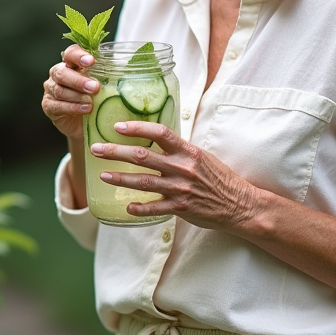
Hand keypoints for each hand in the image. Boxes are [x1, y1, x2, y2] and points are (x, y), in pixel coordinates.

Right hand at [41, 44, 99, 141]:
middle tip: (95, 87)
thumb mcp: (104, 86)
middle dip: (79, 80)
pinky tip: (85, 110)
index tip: (91, 61)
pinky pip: (57, 105)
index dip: (79, 55)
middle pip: (62, 72)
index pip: (71, 53)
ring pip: (60, 90)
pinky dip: (72, 107)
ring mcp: (51, 90)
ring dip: (77, 96)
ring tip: (91, 103)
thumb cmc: (97, 100)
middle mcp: (58, 74)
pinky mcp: (49, 106)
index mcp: (72, 64)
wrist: (87, 125)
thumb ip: (108, 76)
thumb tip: (125, 68)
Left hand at [89, 120, 263, 231]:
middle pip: (143, 156)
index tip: (117, 126)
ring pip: (144, 182)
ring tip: (102, 175)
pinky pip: (154, 208)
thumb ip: (179, 149)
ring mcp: (180, 188)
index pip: (159, 133)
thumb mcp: (202, 156)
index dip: (137, 128)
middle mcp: (182, 167)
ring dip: (120, 178)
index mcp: (188, 151)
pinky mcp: (180, 208)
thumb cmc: (220, 178)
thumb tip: (156, 139)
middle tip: (97, 149)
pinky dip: (139, 208)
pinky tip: (126, 206)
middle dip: (116, 151)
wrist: (239, 203)